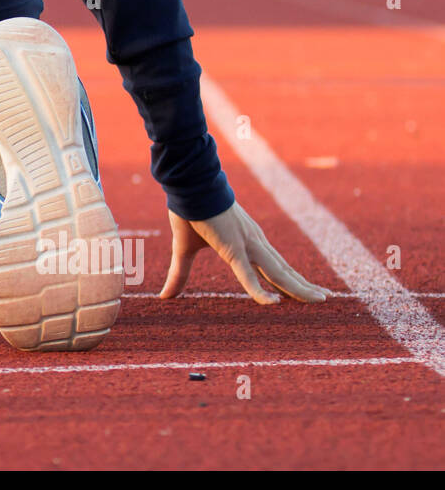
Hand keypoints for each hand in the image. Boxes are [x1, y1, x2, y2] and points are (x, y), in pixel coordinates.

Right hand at [160, 202, 329, 304]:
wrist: (186, 185)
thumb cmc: (187, 210)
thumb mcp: (184, 249)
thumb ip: (180, 274)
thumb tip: (165, 296)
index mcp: (246, 241)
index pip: (273, 265)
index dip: (289, 278)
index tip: (306, 289)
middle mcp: (253, 243)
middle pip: (283, 270)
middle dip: (303, 285)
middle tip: (324, 298)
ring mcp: (246, 244)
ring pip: (277, 273)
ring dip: (298, 288)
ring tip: (320, 300)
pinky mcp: (233, 247)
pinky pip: (248, 274)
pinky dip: (260, 290)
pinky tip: (273, 304)